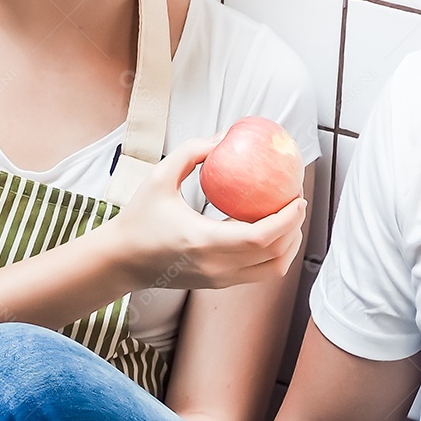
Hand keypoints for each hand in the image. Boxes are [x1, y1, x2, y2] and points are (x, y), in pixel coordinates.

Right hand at [107, 135, 306, 289]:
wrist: (122, 260)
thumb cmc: (139, 218)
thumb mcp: (159, 177)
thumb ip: (192, 152)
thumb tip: (225, 137)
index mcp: (204, 242)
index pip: (261, 237)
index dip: (288, 219)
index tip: (297, 197)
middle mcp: (217, 266)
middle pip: (275, 255)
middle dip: (295, 228)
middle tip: (297, 201)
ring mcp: (220, 279)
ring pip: (272, 269)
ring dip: (288, 244)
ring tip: (289, 217)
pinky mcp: (220, 284)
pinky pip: (259, 272)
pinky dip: (273, 252)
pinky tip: (269, 229)